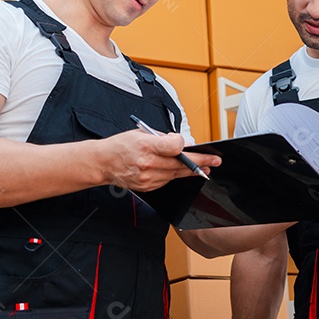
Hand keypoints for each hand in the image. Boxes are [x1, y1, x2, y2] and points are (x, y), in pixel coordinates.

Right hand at [101, 131, 220, 191]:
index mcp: (146, 145)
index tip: (187, 143)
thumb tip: (179, 142)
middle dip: (201, 162)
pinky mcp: (148, 186)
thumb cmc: (120, 146)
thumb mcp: (140, 133)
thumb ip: (161, 138)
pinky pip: (167, 180)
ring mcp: (148, 177)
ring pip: (176, 174)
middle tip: (215, 161)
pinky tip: (181, 171)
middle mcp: (148, 163)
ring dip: (192, 171)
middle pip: (180, 163)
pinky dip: (174, 175)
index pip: (174, 146)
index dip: (184, 145)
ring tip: (205, 168)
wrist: (104, 163)